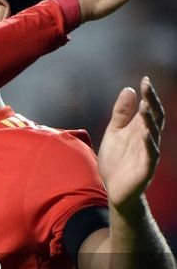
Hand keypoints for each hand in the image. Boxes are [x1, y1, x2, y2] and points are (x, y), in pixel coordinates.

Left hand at [97, 77, 163, 212]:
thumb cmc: (116, 160)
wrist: (114, 188)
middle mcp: (148, 139)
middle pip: (154, 118)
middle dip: (152, 102)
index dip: (148, 95)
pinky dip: (149, 143)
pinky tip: (145, 133)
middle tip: (147, 86)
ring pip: (154, 134)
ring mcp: (148, 154)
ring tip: (145, 106)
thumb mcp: (114, 132)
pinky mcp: (146, 168)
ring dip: (150, 120)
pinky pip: (151, 155)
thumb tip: (129, 89)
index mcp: (140, 130)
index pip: (148, 109)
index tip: (145, 79)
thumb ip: (121, 113)